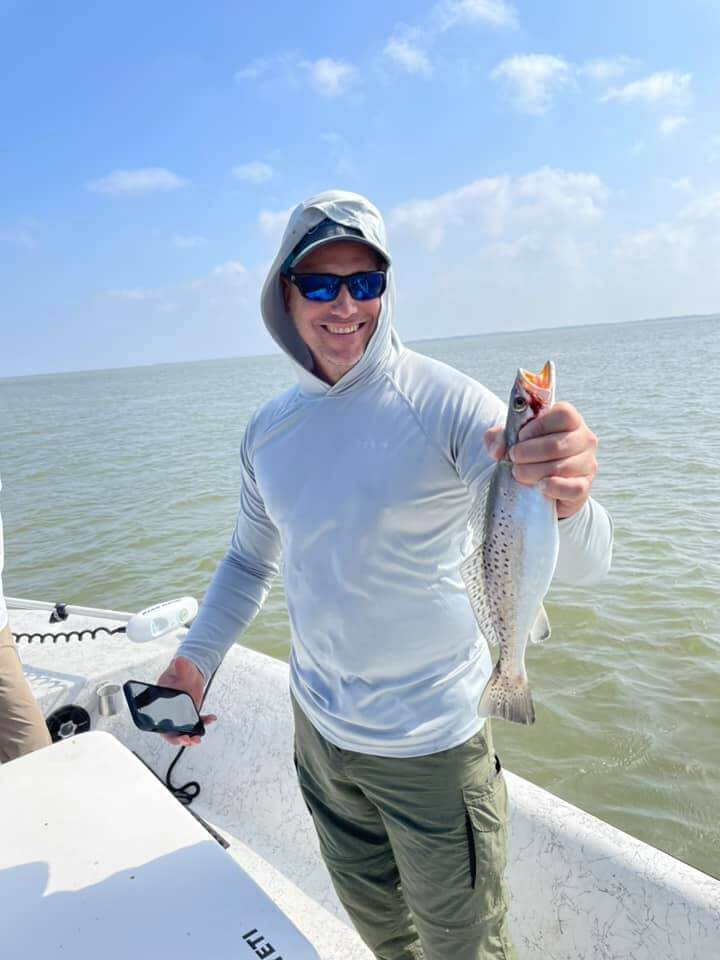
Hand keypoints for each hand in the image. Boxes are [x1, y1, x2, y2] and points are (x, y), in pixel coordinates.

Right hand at [156, 656, 216, 746]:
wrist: (191, 672)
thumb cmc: (181, 671)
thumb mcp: (181, 667)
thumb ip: (181, 666)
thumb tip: (179, 660)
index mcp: (161, 703)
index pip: (160, 722)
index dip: (166, 732)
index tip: (176, 735)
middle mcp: (169, 712)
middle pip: (170, 732)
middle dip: (179, 739)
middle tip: (189, 740)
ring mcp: (180, 714)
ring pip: (182, 731)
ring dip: (190, 737)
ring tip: (198, 739)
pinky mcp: (190, 714)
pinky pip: (196, 723)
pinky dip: (203, 723)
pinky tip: (211, 718)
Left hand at [484, 401, 597, 519]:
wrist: (537, 484)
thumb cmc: (527, 453)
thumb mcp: (509, 440)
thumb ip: (498, 438)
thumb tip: (498, 449)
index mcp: (569, 420)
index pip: (563, 414)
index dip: (539, 426)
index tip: (520, 437)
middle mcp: (583, 439)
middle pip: (558, 444)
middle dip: (528, 453)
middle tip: (514, 458)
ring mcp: (587, 463)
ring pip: (562, 467)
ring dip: (534, 471)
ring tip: (519, 473)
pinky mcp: (584, 486)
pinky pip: (574, 487)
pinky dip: (555, 487)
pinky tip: (540, 486)